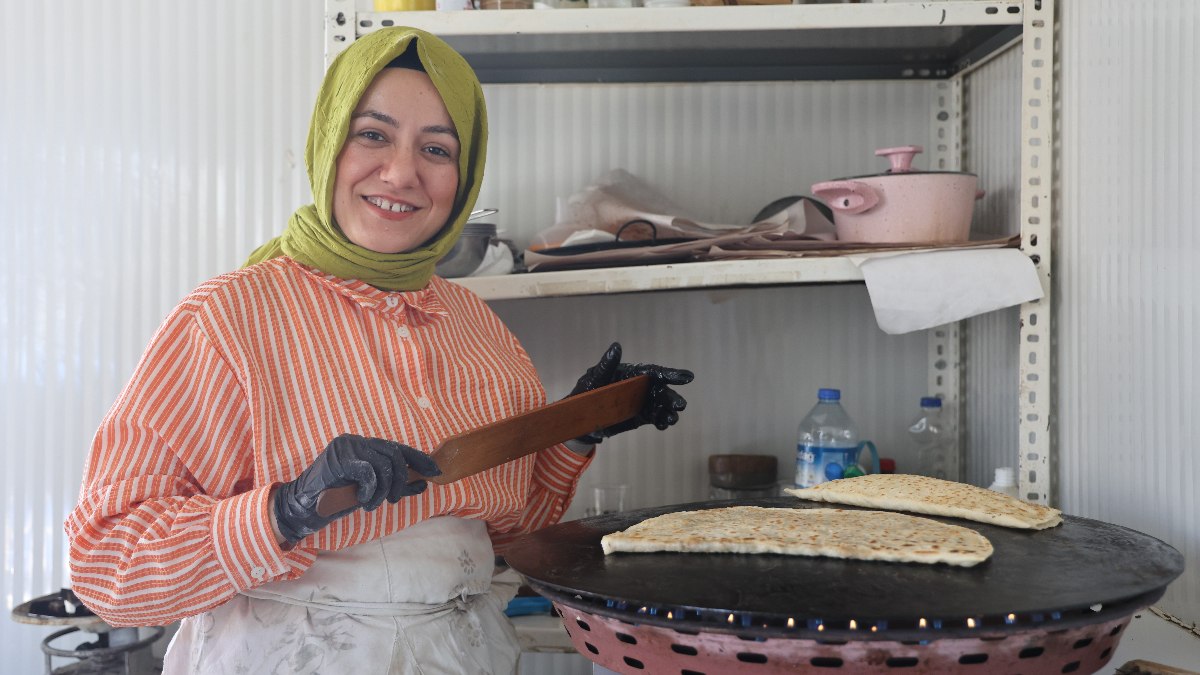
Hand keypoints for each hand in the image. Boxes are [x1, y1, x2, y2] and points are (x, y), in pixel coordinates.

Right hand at [273, 434, 440, 543]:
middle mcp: (356, 440)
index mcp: (364, 444)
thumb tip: (422, 483)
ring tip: (371, 504)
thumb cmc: (336, 498)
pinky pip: (368, 472)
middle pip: (394, 454)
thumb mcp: (371, 491)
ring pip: (384, 465)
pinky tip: (361, 499)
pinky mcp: (339, 458)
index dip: (419, 459)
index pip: (398, 448)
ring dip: (383, 490)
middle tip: (394, 499)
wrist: (304, 506)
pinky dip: (370, 490)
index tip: (435, 472)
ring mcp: (346, 446)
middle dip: (401, 479)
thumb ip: (394, 485)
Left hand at [568, 342, 693, 444]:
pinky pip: (655, 418)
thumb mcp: (594, 378)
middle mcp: (641, 386)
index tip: (687, 377)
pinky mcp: (641, 416)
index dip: (671, 373)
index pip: (653, 371)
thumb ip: (606, 366)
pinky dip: (661, 421)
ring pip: (661, 405)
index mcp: (632, 373)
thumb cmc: (585, 391)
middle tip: (680, 406)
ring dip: (668, 411)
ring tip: (671, 419)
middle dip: (671, 397)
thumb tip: (616, 347)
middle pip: (661, 390)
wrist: (579, 418)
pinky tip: (664, 425)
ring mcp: (642, 402)